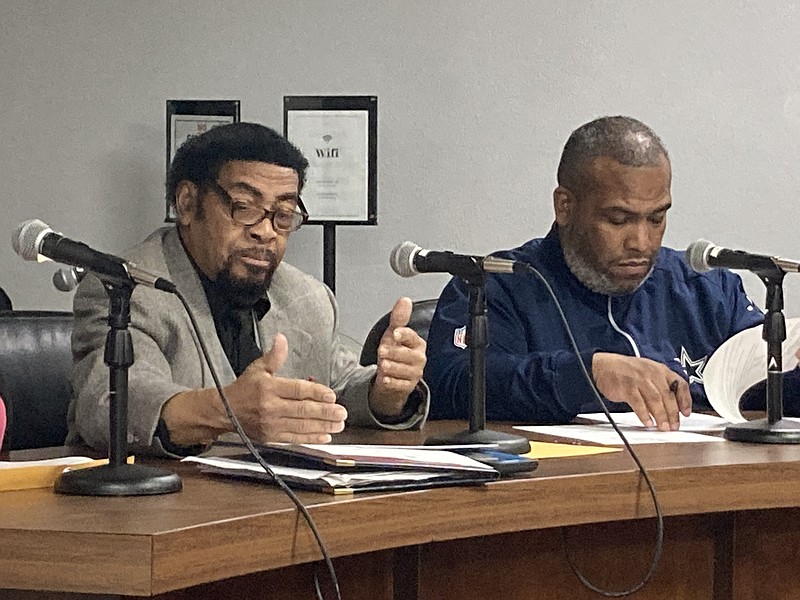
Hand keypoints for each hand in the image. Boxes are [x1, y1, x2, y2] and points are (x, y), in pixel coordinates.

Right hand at [223, 334, 346, 442]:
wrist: (224, 412)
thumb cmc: (244, 389)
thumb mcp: (257, 369)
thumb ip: (274, 356)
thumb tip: (281, 338)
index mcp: (269, 388)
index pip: (297, 390)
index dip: (317, 392)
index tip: (332, 395)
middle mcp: (270, 407)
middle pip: (303, 410)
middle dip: (325, 412)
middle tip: (342, 412)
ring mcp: (271, 424)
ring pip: (302, 426)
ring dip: (323, 426)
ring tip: (339, 424)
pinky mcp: (271, 437)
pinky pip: (295, 438)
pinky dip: (311, 438)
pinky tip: (325, 436)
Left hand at [369, 297, 426, 417]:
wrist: (392, 376)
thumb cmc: (394, 352)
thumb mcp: (393, 334)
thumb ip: (399, 319)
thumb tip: (405, 300)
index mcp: (417, 343)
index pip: (412, 337)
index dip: (403, 335)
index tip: (394, 333)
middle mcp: (419, 358)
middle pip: (409, 356)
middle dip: (395, 353)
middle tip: (382, 351)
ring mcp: (415, 373)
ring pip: (405, 371)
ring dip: (393, 368)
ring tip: (383, 365)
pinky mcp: (409, 386)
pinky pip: (401, 385)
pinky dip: (392, 383)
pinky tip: (385, 379)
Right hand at [591, 352, 691, 430]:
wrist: (603, 365)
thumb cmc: (626, 371)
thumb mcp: (647, 373)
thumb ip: (659, 388)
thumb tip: (670, 409)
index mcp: (660, 370)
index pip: (680, 384)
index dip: (685, 400)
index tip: (686, 413)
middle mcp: (652, 373)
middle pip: (668, 396)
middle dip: (673, 414)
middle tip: (674, 426)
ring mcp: (639, 379)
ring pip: (655, 400)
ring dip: (661, 416)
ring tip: (663, 427)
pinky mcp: (627, 387)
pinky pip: (638, 403)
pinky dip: (644, 414)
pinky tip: (647, 422)